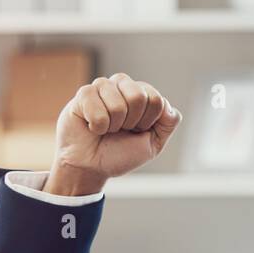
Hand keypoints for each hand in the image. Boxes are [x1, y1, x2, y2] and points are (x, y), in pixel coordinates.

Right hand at [45, 73, 181, 195]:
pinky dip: (97, 126)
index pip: (156, 99)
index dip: (148, 122)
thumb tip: (169, 108)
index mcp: (142, 94)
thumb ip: (167, 123)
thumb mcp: (152, 144)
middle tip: (120, 130)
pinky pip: (97, 110)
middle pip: (138, 97)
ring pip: (118, 105)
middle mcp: (122, 85)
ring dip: (113, 126)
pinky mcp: (84, 94)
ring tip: (106, 129)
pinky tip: (92, 127)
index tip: (137, 131)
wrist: (91, 167)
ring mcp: (102, 87)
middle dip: (131, 123)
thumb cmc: (119, 154)